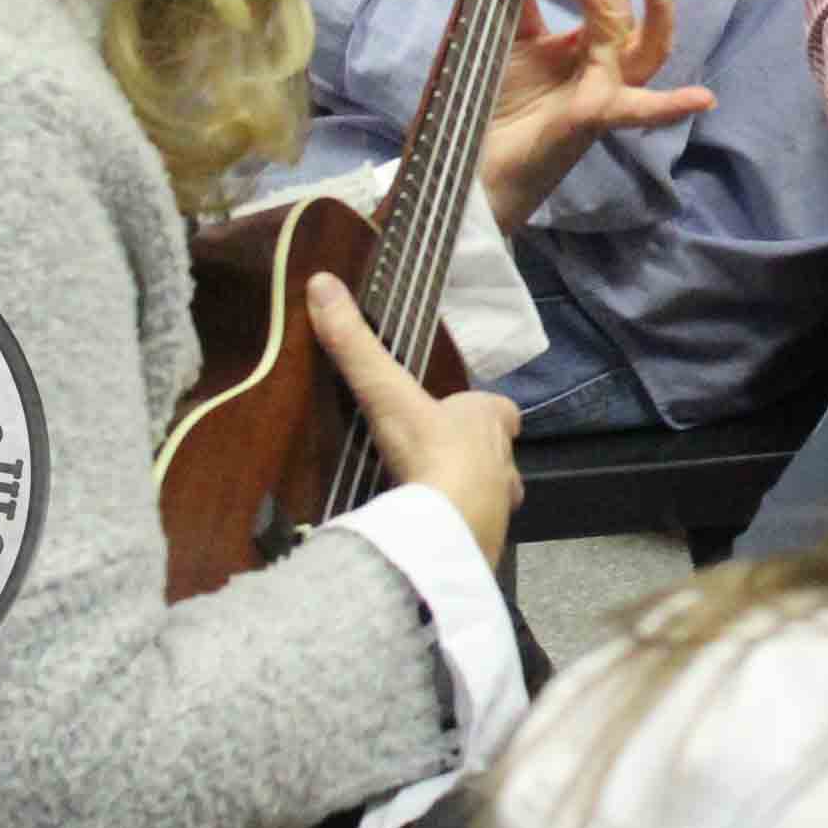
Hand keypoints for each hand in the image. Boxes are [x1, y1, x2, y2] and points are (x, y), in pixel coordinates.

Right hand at [306, 269, 520, 564]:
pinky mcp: (485, 546)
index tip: (459, 416)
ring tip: (434, 505)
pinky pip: (473, 536)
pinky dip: (455, 534)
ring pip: (492, 497)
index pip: (500, 411)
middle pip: (497, 457)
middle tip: (439, 464)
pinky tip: (429, 539)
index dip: (482, 412)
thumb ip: (356, 345)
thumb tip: (323, 282)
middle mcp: (504, 465)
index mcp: (489, 423)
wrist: (446, 528)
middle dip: (475, 459)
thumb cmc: (428, 451)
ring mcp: (500, 509)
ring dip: (469, 498)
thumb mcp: (387, 393)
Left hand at [477, 0, 715, 233]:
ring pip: (642, 40)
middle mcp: (610, 59)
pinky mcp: (598, 116)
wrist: (479, 166)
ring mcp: (611, 86)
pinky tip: (702, 98)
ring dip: (657, 4)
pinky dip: (671, 106)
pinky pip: (639, 109)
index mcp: (591, 37)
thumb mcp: (507, 36)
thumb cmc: (501, 104)